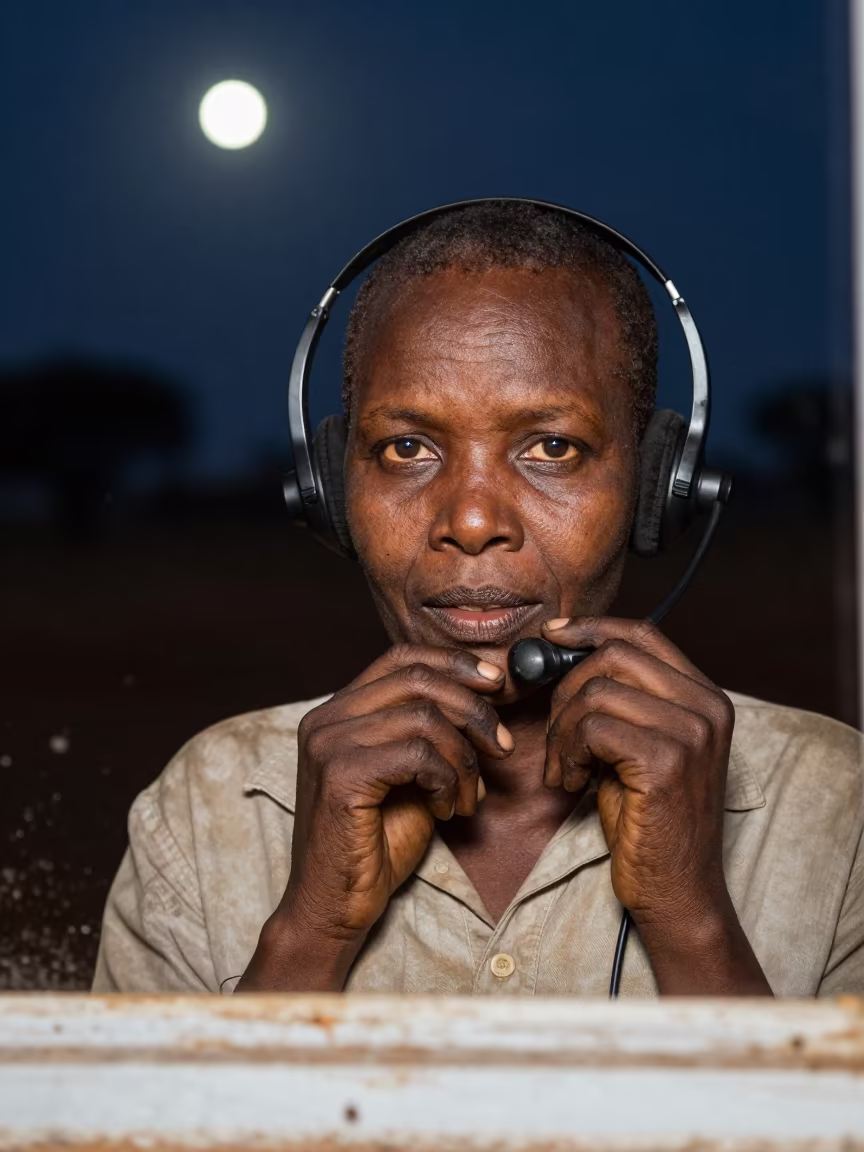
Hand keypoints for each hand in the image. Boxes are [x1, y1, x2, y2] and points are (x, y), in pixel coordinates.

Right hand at [238, 645, 510, 990]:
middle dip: (473, 710)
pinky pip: (418, 754)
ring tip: (467, 798)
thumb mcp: (413, 774)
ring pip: (425, 717)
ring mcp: (328, 744)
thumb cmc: (376, 843)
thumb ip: (433, 733)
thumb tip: (487, 692)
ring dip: (464, 759)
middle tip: (500, 748)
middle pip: (419, 680)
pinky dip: (447, 780)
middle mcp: (326, 719)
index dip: (455, 663)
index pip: (402, 657)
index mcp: (338, 711)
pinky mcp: (340, 776)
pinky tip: (445, 810)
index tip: (496, 684)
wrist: (334, 906)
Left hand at [542, 616, 769, 994]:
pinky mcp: (665, 762)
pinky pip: (591, 727)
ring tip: (564, 767)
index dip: (591, 629)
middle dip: (566, 690)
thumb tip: (563, 652)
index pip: (643, 633)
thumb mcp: (639, 745)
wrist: (677, 889)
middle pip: (613, 656)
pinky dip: (566, 752)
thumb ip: (620, 699)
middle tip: (557, 738)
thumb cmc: (649, 820)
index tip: (552, 637)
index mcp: (706, 697)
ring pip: (594, 692)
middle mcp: (707, 708)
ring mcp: (691, 733)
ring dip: (562, 730)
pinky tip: (570, 782)